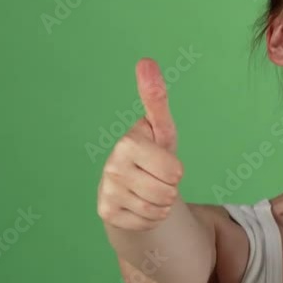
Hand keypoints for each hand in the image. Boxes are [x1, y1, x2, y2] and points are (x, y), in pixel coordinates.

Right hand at [97, 58, 183, 229]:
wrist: (130, 186)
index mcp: (128, 143)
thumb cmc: (151, 153)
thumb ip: (156, 98)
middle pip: (167, 192)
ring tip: (150, 190)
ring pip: (158, 209)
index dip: (175, 170)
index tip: (162, 161)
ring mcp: (107, 191)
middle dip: (170, 188)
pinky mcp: (106, 213)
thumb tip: (145, 61)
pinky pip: (147, 222)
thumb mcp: (161, 128)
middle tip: (157, 178)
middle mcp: (112, 167)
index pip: (174, 171)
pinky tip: (139, 205)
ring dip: (162, 204)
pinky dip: (150, 217)